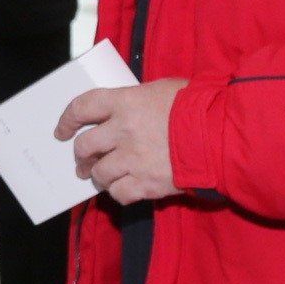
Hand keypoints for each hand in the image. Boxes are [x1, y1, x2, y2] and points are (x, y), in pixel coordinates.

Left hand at [55, 77, 187, 204]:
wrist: (223, 136)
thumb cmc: (198, 107)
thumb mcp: (163, 90)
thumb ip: (137, 100)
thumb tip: (124, 110)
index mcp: (125, 102)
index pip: (82, 107)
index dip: (67, 120)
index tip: (62, 130)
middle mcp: (123, 131)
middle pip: (84, 145)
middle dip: (81, 154)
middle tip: (84, 160)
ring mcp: (133, 159)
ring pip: (99, 173)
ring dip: (98, 176)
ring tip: (102, 177)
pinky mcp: (146, 183)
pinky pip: (119, 194)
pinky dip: (118, 193)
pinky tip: (124, 189)